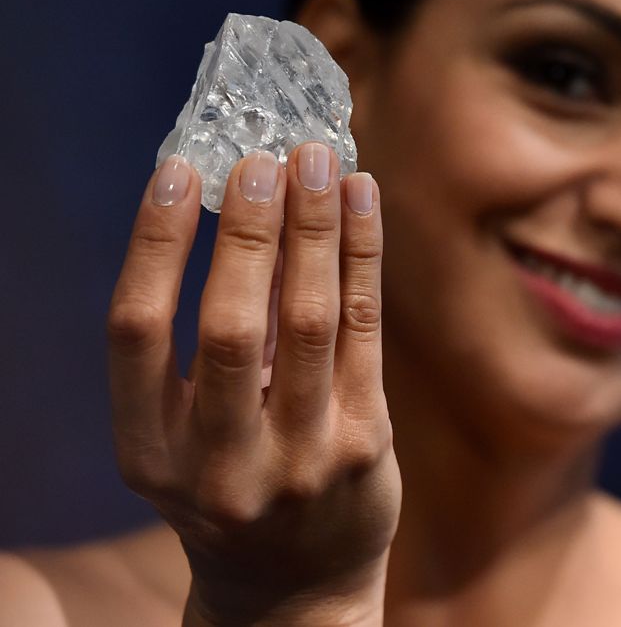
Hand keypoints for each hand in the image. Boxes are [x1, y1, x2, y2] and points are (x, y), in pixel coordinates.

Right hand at [107, 144, 399, 625]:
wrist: (295, 585)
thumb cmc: (231, 488)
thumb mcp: (186, 440)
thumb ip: (200, 347)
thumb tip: (237, 214)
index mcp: (149, 451)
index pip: (136, 332)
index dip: (153, 244)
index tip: (177, 172)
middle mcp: (219, 459)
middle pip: (229, 322)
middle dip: (247, 229)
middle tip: (264, 157)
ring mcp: (300, 456)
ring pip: (309, 320)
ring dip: (315, 229)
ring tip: (320, 159)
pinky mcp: (365, 443)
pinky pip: (364, 330)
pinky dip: (361, 256)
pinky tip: (361, 203)